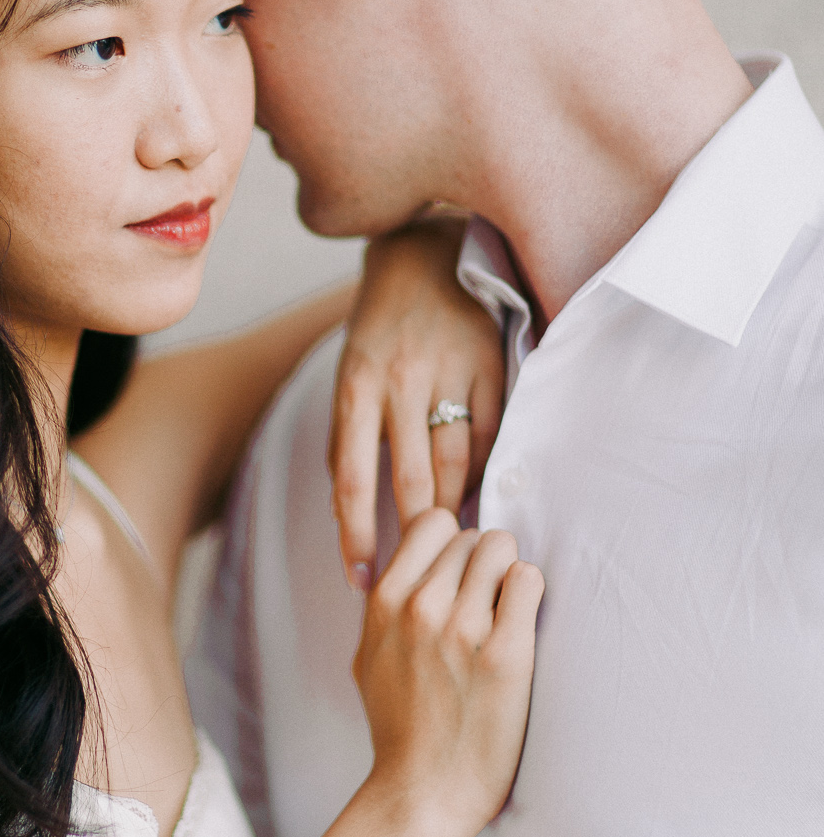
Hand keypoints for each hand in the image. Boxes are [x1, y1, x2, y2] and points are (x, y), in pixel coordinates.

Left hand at [329, 220, 503, 584]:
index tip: (361, 581)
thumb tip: (345, 515)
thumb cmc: (379, 332)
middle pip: (411, 481)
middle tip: (419, 579)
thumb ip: (347, 441)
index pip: (351, 479)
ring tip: (452, 548)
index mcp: (356, 387)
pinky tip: (480, 495)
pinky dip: (486, 471)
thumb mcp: (349, 378)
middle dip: (415, 537)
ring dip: (454, 510)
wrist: (424, 255)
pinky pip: (491, 436)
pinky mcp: (491, 363)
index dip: (356, 536)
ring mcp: (449, 371)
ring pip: (456, 463)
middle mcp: (400, 380)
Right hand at [353, 509, 542, 836]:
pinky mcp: (504, 654)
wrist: (423, 793)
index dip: (453, 544)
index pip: (432, 523)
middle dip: (485, 564)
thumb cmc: (399, 729)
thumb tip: (406, 565)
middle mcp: (419, 606)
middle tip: (488, 607)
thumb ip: (384, 607)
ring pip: (503, 548)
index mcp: (383, 603)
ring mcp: (461, 629)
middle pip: (474, 535)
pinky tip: (521, 629)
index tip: (461, 577)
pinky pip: (529, 580)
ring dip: (510, 576)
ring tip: (506, 617)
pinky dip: (530, 595)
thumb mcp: (367, 658)